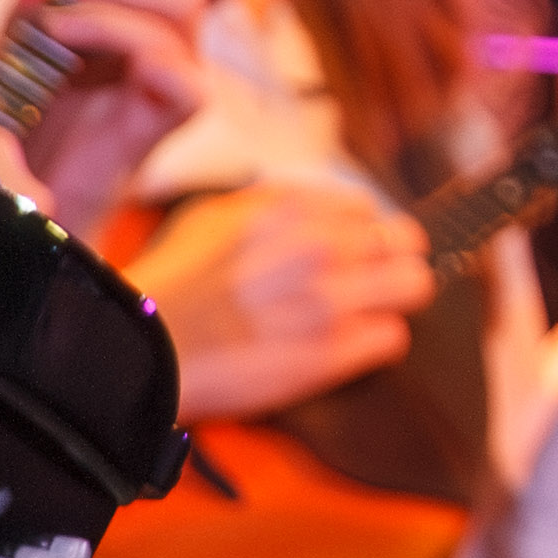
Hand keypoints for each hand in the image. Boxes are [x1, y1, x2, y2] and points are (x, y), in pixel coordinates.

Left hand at [7, 0, 211, 228]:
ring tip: (58, 32)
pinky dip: (154, 62)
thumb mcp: (8, 65)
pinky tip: (107, 65)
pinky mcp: (154, 131)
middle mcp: (160, 61)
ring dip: (116, 18)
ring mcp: (160, 95)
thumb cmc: (20, 140)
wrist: (10, 207)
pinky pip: (188, 88)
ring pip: (182, 29)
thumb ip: (21, 20)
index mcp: (137, 37)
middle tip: (70, 3)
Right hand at [120, 181, 434, 419]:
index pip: (369, 210)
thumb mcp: (214, 217)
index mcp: (290, 210)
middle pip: (406, 243)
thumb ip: (274, 205)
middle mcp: (318, 247)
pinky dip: (376, 342)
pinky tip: (349, 347)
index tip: (351, 252)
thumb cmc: (171, 288)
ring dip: (393, 300)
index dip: (362, 234)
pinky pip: (393, 337)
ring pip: (415, 285)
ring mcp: (331, 300)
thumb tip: (319, 206)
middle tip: (371, 283)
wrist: (142, 353)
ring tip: (366, 313)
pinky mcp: (333, 352)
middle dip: (390, 263)